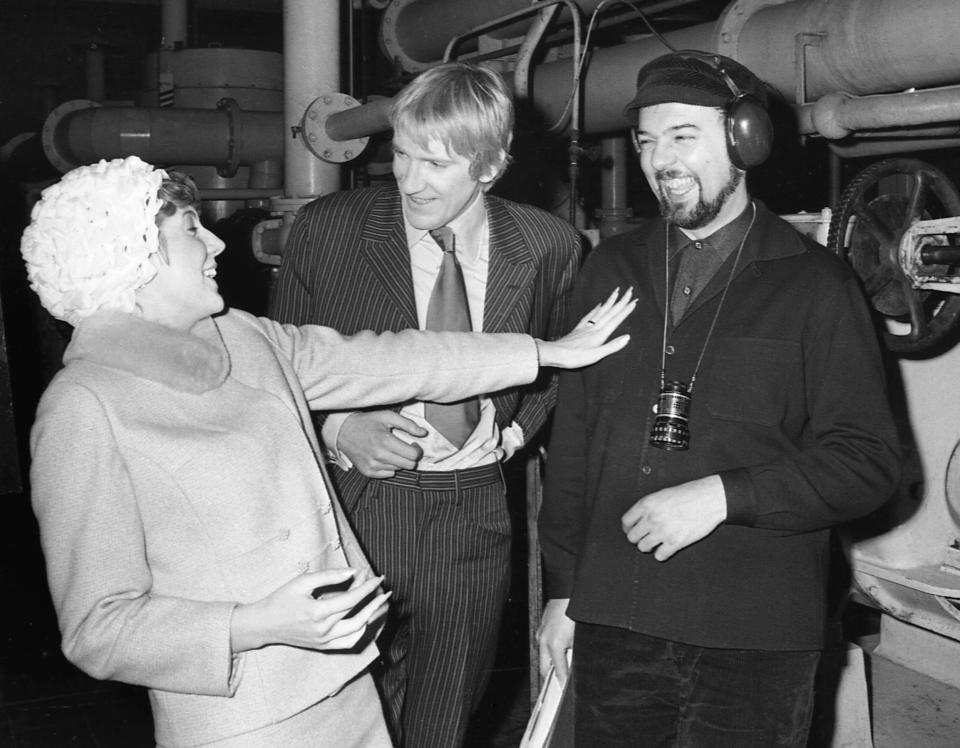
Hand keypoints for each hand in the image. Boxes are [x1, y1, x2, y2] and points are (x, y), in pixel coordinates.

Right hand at [231, 568, 390, 652]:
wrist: (264, 624)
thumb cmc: (282, 599)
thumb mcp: (302, 581)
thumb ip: (329, 576)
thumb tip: (353, 572)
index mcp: (318, 613)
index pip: (352, 599)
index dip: (367, 587)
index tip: (377, 576)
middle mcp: (323, 631)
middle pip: (358, 615)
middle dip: (374, 600)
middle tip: (384, 588)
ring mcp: (323, 642)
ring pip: (357, 632)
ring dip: (371, 617)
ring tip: (380, 604)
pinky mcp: (323, 647)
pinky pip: (348, 643)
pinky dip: (361, 631)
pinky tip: (366, 619)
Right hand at [338, 410, 426, 477]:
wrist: (343, 431)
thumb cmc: (367, 422)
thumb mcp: (387, 416)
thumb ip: (408, 424)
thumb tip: (424, 433)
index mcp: (385, 441)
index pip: (413, 455)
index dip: (417, 450)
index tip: (413, 444)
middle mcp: (379, 455)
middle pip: (408, 465)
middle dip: (411, 457)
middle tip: (405, 448)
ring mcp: (372, 465)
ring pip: (399, 469)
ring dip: (399, 461)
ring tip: (391, 450)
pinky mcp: (368, 472)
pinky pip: (388, 474)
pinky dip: (389, 467)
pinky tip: (383, 457)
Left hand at [536, 288, 634, 368]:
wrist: (554, 354)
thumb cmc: (574, 358)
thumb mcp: (595, 356)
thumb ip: (612, 346)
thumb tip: (628, 337)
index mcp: (599, 334)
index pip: (616, 319)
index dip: (625, 310)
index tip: (634, 300)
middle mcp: (594, 328)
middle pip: (610, 312)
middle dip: (621, 301)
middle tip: (630, 290)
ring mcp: (585, 327)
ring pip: (601, 311)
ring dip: (610, 301)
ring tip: (616, 291)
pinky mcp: (578, 329)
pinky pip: (590, 316)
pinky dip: (596, 308)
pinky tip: (599, 304)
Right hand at [537, 598, 574, 683]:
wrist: (569, 591)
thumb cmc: (576, 613)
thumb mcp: (579, 638)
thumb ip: (575, 654)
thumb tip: (574, 666)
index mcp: (554, 644)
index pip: (559, 671)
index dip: (563, 682)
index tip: (565, 690)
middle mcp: (544, 639)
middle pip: (544, 667)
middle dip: (552, 676)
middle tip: (560, 684)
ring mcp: (541, 632)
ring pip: (543, 655)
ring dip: (551, 662)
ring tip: (561, 667)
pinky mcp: (542, 625)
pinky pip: (543, 643)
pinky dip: (550, 649)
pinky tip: (559, 648)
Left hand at [621, 475, 726, 560]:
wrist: (709, 499)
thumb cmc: (689, 494)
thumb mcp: (662, 494)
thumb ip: (649, 507)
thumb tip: (639, 520)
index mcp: (647, 504)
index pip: (626, 521)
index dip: (628, 527)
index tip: (631, 530)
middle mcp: (652, 518)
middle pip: (632, 537)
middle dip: (638, 537)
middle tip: (644, 537)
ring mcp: (663, 532)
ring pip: (643, 547)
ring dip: (648, 546)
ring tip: (655, 542)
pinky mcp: (675, 543)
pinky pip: (659, 556)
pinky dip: (661, 554)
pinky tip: (666, 548)